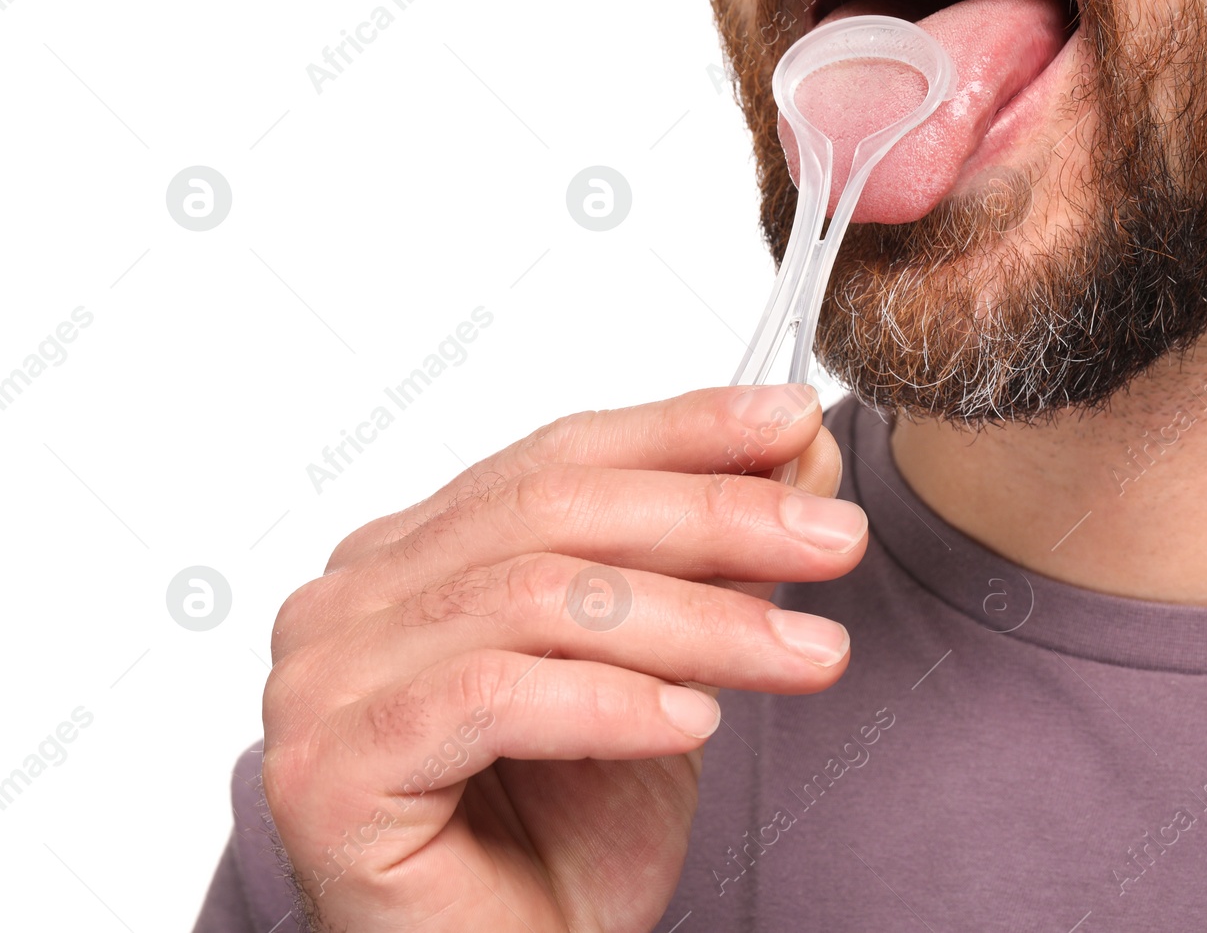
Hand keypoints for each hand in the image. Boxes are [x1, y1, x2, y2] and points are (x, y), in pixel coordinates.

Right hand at [261, 384, 863, 931]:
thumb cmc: (568, 835)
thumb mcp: (668, 668)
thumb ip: (710, 557)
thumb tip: (799, 444)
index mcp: (412, 553)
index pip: (555, 459)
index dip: (682, 432)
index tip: (795, 420)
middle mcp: (352, 597)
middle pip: (550, 513)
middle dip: (714, 517)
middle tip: (832, 538)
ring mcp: (324, 678)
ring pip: (534, 598)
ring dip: (696, 621)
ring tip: (807, 656)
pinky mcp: (330, 767)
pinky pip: (490, 697)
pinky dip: (608, 703)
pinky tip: (693, 722)